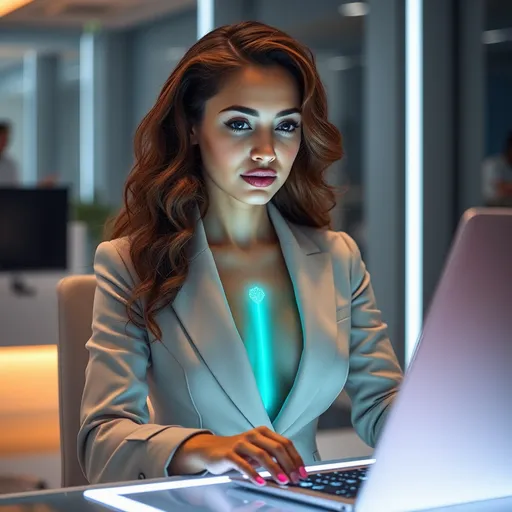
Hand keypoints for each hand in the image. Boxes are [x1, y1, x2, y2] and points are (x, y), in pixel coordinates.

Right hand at [170, 426, 307, 485]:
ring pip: (262, 454)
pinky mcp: (229, 453)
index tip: (303, 472)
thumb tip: (292, 470)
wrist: (210, 449)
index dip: (296, 458)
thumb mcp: (257, 451)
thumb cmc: (238, 451)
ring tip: (283, 481)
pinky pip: (243, 464)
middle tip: (295, 478)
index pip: (285, 443)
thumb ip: (272, 457)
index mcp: (263, 432)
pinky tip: (261, 482)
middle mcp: (253, 435)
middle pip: (277, 447)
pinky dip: (254, 474)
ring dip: (275, 469)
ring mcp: (241, 443)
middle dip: (289, 464)